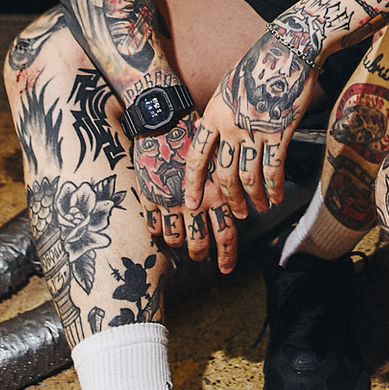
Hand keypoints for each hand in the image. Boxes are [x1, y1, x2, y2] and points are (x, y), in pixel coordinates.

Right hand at [132, 115, 241, 272]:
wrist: (164, 121)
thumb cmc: (195, 134)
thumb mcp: (218, 159)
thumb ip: (224, 186)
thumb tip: (238, 207)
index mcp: (216, 192)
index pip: (227, 233)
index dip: (227, 255)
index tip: (226, 268)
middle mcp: (195, 202)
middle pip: (200, 242)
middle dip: (202, 255)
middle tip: (202, 258)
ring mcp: (170, 202)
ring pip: (176, 240)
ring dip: (179, 244)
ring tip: (181, 243)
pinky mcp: (150, 198)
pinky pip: (154, 227)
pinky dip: (158, 231)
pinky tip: (160, 228)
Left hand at [184, 27, 320, 220]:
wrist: (288, 50)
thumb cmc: (258, 65)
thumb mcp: (227, 87)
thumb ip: (218, 114)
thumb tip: (207, 135)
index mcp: (213, 114)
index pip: (197, 157)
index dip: (193, 184)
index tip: (191, 203)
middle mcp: (230, 126)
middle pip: (225, 175)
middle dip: (231, 200)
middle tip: (238, 213)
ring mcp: (255, 130)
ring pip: (248, 177)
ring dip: (254, 199)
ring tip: (259, 208)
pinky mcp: (280, 131)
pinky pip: (273, 169)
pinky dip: (274, 188)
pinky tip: (277, 196)